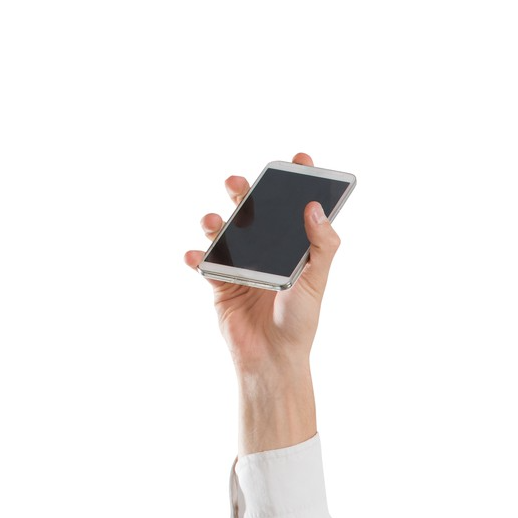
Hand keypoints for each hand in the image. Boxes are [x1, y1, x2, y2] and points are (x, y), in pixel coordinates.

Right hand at [184, 152, 339, 377]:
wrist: (272, 358)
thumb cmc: (299, 321)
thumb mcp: (315, 282)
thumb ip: (320, 245)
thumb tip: (314, 206)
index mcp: (292, 246)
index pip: (294, 207)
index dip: (296, 181)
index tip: (299, 159)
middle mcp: (265, 248)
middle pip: (251, 209)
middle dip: (243, 190)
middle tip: (239, 182)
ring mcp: (240, 262)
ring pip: (223, 230)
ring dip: (214, 220)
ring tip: (214, 221)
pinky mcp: (218, 280)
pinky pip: (203, 262)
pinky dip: (197, 257)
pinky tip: (197, 257)